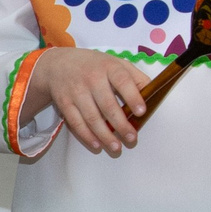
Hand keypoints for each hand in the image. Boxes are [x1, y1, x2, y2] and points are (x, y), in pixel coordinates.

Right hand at [26, 46, 148, 155]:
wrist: (58, 64)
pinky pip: (75, 122)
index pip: (122, 81)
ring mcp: (76, 91)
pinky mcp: (64, 103)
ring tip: (116, 147)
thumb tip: (152, 94)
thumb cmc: (94, 66)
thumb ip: (135, 77)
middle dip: (120, 124)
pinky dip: (86, 135)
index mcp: (109, 67)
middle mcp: (91, 78)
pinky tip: (96, 144)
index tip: (141, 112)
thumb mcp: (115, 63)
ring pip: (91, 117)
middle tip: (132, 138)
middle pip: (107, 104)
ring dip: (104, 135)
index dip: (132, 97)